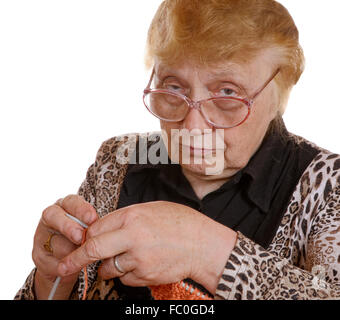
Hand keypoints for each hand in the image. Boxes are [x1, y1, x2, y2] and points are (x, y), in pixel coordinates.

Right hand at [32, 194, 97, 298]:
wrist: (69, 260)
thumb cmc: (85, 236)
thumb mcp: (91, 228)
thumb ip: (92, 226)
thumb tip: (100, 231)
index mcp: (67, 205)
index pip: (71, 202)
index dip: (81, 209)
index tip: (92, 218)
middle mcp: (52, 217)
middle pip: (53, 216)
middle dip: (68, 227)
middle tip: (80, 237)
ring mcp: (42, 235)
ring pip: (54, 241)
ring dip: (69, 251)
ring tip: (82, 257)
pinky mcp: (38, 255)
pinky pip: (51, 262)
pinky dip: (64, 266)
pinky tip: (72, 268)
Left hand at [57, 201, 236, 293]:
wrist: (203, 244)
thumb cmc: (180, 222)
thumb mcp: (151, 209)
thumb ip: (126, 218)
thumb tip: (104, 227)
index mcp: (133, 216)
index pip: (96, 228)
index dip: (86, 235)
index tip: (80, 241)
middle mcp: (133, 237)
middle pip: (93, 249)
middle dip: (75, 259)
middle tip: (64, 265)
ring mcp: (139, 259)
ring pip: (108, 268)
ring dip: (108, 266)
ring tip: (122, 257)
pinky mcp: (146, 276)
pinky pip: (125, 278)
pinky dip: (127, 273)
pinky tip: (141, 264)